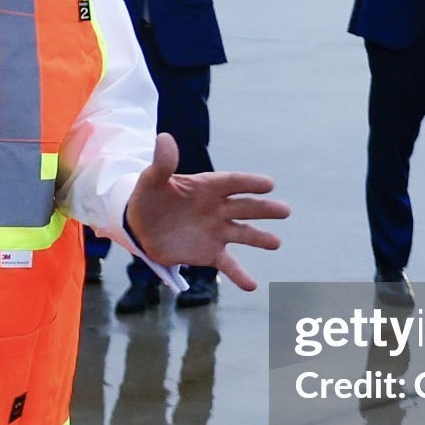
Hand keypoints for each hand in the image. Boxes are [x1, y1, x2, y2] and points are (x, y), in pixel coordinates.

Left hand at [125, 134, 289, 291]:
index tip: (269, 184)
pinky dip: (240, 275)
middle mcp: (217, 208)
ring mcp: (216, 231)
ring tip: (275, 243)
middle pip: (245, 207)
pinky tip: (252, 286)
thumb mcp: (151, 180)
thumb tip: (164, 138)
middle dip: (265, 209)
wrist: (140, 225)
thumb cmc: (149, 197)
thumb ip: (162, 163)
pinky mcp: (210, 252)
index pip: (233, 182)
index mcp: (207, 187)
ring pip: (243, 234)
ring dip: (260, 239)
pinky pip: (228, 264)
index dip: (250, 183)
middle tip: (285, 211)